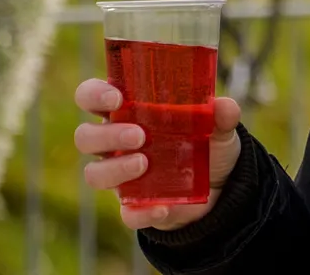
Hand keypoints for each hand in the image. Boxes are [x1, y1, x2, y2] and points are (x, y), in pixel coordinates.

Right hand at [73, 78, 245, 231]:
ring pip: (94, 174)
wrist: (221, 186)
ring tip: (144, 163)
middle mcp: (116, 143)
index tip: (116, 98)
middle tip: (139, 135)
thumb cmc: (207, 142)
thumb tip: (224, 107)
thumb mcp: (219, 126)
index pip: (91, 97)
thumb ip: (221, 114)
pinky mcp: (134, 207)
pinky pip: (126, 214)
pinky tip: (163, 206)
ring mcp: (121, 176)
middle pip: (85, 136)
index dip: (94, 95)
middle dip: (106, 135)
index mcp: (127, 111)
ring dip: (115, 169)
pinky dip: (142, 212)